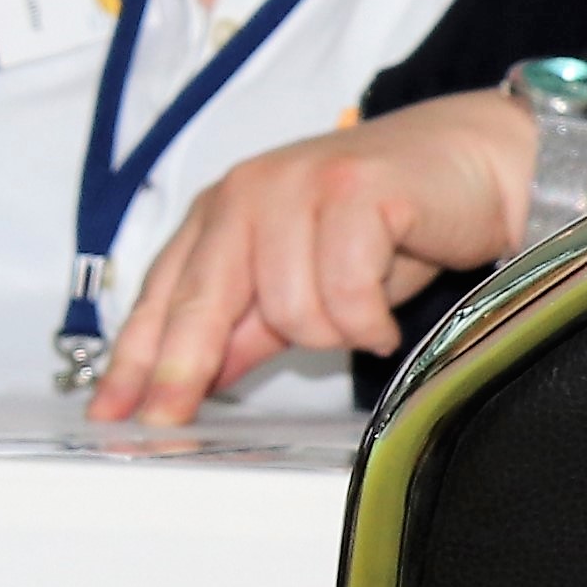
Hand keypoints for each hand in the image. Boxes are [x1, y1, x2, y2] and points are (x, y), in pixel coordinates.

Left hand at [84, 92, 539, 423]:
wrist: (475, 165)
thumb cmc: (390, 223)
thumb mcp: (304, 281)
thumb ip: (248, 326)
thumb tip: (195, 378)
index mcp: (222, 213)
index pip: (164, 294)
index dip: (134, 359)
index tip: (111, 413)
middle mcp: (247, 194)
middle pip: (199, 301)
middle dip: (184, 370)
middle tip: (173, 420)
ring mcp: (297, 187)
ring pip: (286, 309)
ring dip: (330, 333)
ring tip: (359, 318)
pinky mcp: (355, 190)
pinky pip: (344, 293)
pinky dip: (369, 320)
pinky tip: (383, 318)